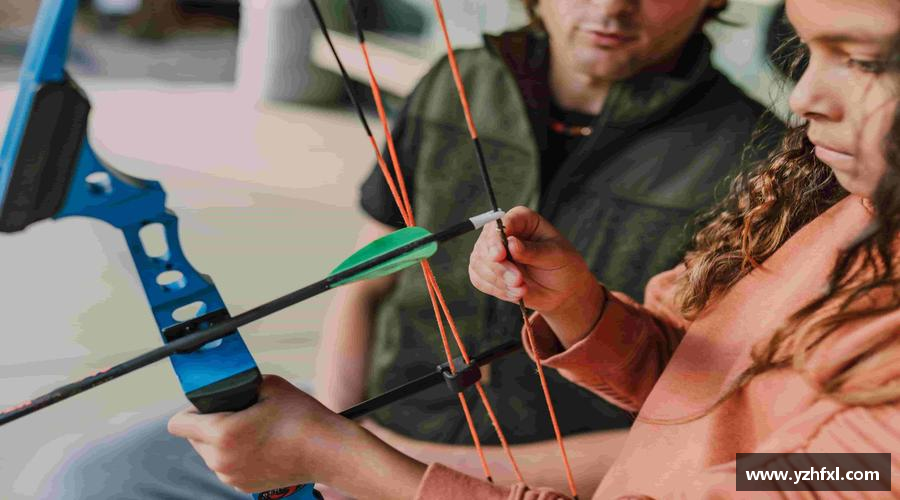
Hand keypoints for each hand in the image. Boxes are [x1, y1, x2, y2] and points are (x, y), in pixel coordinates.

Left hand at [168, 375, 360, 493]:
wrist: (327, 450)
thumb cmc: (302, 418)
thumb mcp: (268, 385)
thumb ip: (239, 383)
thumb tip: (226, 383)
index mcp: (222, 434)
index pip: (178, 425)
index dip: (191, 410)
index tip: (207, 405)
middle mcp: (221, 460)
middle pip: (193, 439)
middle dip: (208, 425)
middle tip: (236, 414)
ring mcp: (231, 476)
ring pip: (210, 454)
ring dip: (221, 441)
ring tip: (251, 429)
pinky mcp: (243, 486)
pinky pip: (227, 466)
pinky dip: (235, 456)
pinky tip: (259, 445)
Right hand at [469, 206, 605, 344]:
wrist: (562, 291)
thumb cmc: (563, 266)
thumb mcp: (556, 256)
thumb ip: (534, 251)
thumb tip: (511, 243)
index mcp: (522, 219)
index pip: (502, 221)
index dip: (496, 238)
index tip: (500, 254)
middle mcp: (503, 231)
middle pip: (486, 244)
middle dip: (499, 267)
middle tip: (518, 281)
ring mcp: (492, 251)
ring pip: (479, 263)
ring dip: (498, 281)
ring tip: (521, 290)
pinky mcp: (487, 270)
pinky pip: (479, 279)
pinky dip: (496, 289)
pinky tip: (514, 294)